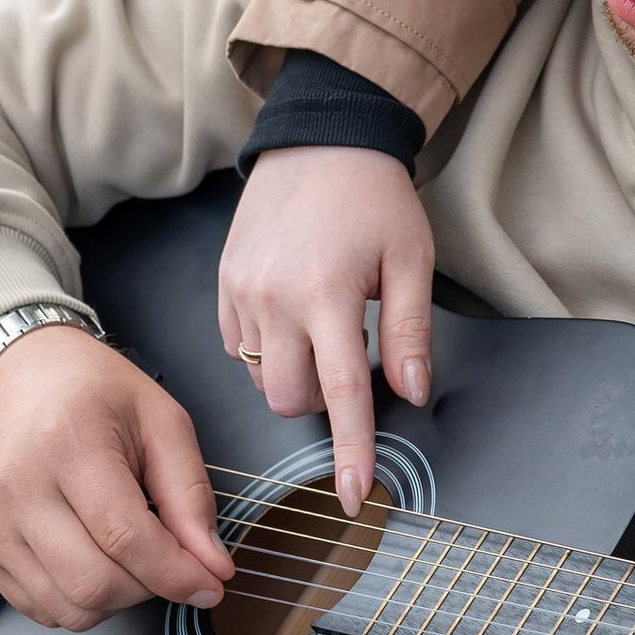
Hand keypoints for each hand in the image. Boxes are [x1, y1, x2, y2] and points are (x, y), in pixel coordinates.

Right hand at [0, 328, 230, 628]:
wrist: (17, 374)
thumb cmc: (90, 390)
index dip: (178, 574)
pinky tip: (93, 559)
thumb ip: (191, 496)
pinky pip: (41, 608)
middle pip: (96, 584)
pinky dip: (79, 600)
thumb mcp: (161, 422)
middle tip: (169, 560)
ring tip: (129, 555)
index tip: (210, 584)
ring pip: (69, 608)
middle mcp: (18, 487)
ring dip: (116, 599)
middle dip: (151, 588)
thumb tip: (212, 565)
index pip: (127, 539)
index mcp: (67, 443)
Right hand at [218, 145, 436, 511]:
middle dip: (319, 400)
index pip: (340, 393)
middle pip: (286, 398)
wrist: (319, 139)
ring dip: (292, 376)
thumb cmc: (372, 196)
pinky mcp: (223, 283)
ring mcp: (241, 291)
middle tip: (347, 359)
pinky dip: (264, 350)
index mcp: (327, 295)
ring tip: (321, 331)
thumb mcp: (411, 259)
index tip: (353, 496)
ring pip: (257, 378)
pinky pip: (234, 346)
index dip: (350, 450)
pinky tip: (290, 318)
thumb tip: (411, 391)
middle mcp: (274, 298)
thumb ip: (409, 333)